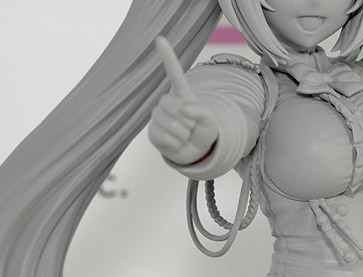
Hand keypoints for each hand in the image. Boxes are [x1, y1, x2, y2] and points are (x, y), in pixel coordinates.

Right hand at [148, 36, 218, 165]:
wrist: (194, 151)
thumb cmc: (203, 130)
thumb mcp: (209, 120)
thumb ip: (202, 111)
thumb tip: (184, 108)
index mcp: (181, 94)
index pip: (174, 73)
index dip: (168, 57)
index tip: (160, 38)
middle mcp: (166, 102)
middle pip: (178, 109)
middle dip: (190, 122)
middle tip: (191, 127)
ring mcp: (157, 117)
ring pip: (172, 125)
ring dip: (184, 135)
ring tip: (184, 135)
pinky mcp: (152, 132)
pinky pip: (166, 138)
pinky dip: (177, 144)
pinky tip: (177, 143)